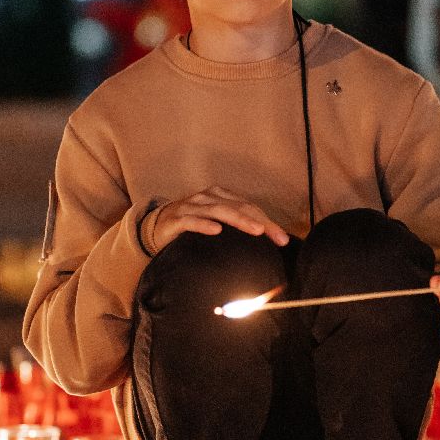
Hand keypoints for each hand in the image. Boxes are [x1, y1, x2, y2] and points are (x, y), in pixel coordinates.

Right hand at [153, 186, 288, 251]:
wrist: (156, 228)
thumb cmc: (191, 227)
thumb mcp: (216, 224)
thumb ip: (235, 229)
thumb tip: (263, 242)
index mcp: (220, 197)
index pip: (249, 208)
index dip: (268, 222)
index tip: (283, 239)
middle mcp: (208, 197)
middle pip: (239, 208)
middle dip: (260, 222)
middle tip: (277, 237)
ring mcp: (192, 206)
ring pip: (219, 211)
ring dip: (239, 220)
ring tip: (256, 230)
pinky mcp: (176, 219)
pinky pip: (192, 221)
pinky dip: (204, 225)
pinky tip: (216, 231)